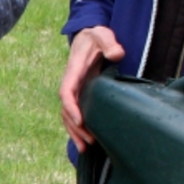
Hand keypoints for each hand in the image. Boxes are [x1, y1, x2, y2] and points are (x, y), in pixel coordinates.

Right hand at [58, 25, 123, 143]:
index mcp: (74, 70)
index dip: (71, 107)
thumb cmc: (96, 37)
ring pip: (69, 115)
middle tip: (89, 141)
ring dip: (75, 132)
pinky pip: (76, 114)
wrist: (89, 37)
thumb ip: (109, 43)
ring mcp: (75, 90)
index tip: (80, 120)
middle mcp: (71, 83)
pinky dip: (78, 129)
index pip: (67, 91)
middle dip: (75, 127)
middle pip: (66, 109)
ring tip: (86, 148)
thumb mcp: (102, 34)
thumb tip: (116, 54)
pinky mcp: (81, 95)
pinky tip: (86, 141)